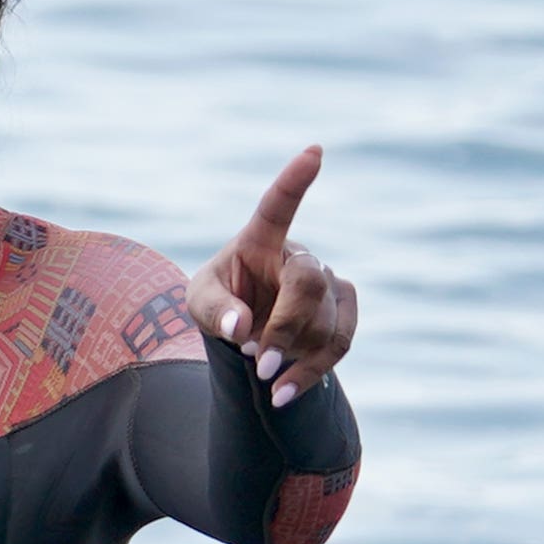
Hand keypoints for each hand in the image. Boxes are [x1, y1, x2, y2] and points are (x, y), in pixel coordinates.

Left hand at [195, 145, 355, 406]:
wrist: (245, 333)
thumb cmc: (220, 304)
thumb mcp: (198, 304)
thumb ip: (215, 313)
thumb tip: (244, 330)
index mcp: (260, 240)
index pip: (278, 206)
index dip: (295, 180)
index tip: (314, 150)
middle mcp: (299, 256)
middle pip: (309, 285)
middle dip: (285, 327)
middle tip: (255, 360)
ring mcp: (329, 282)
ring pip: (325, 321)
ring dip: (293, 353)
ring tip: (260, 373)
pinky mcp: (344, 310)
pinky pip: (340, 343)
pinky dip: (311, 372)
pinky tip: (283, 393)